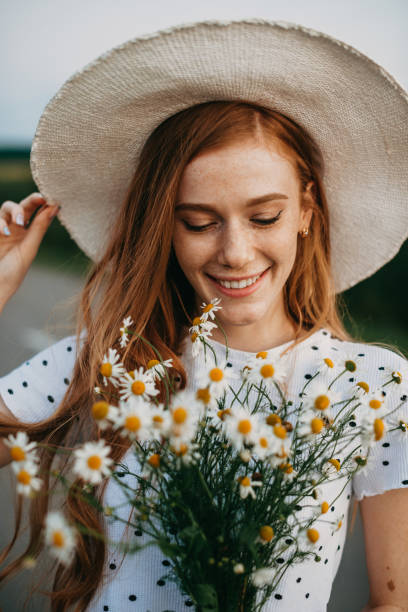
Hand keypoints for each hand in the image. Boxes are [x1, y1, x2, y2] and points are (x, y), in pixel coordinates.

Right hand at [0, 192, 58, 310]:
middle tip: (40, 198)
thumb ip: (39, 228)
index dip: (44, 204)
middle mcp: (15, 230)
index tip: (52, 199)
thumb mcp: (28, 249)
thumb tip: (54, 207)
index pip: (37, 214)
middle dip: (31, 201)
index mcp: (28, 235)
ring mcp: (1, 230)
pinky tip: (4, 232)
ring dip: (15, 210)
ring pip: (7, 208)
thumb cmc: (11, 274)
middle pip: (23, 207)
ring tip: (20, 223)